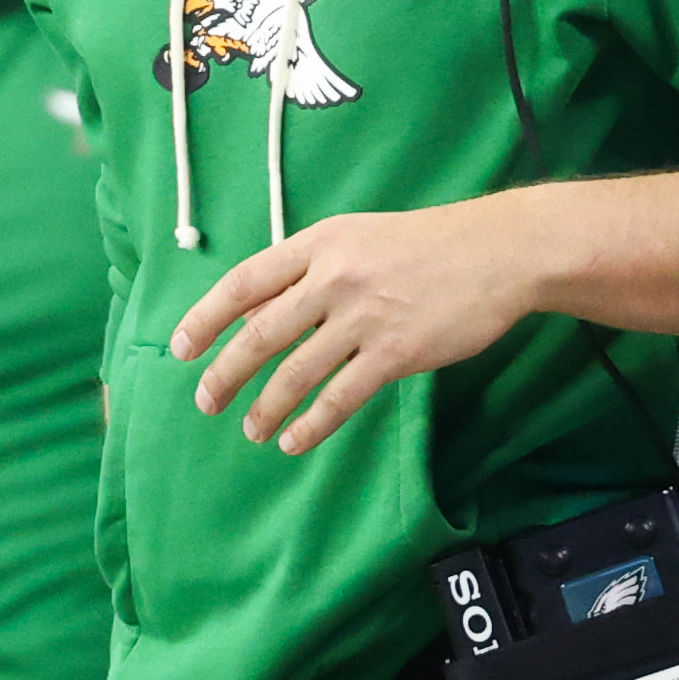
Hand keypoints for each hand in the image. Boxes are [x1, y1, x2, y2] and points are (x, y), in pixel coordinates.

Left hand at [169, 196, 541, 453]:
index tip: (181, 348)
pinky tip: (294, 440)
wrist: (497, 252)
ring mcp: (363, 317)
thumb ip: (307, 273)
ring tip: (249, 429)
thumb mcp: (356, 239)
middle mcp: (333, 278)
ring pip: (295, 372)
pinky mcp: (395, 353)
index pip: (244, 282)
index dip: (206, 318)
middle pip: (259, 333)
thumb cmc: (425, 245)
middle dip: (225, 372)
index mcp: (318, 244)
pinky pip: (340, 397)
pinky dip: (311, 424)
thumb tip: (256, 314)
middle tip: (205, 400)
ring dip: (265, 406)